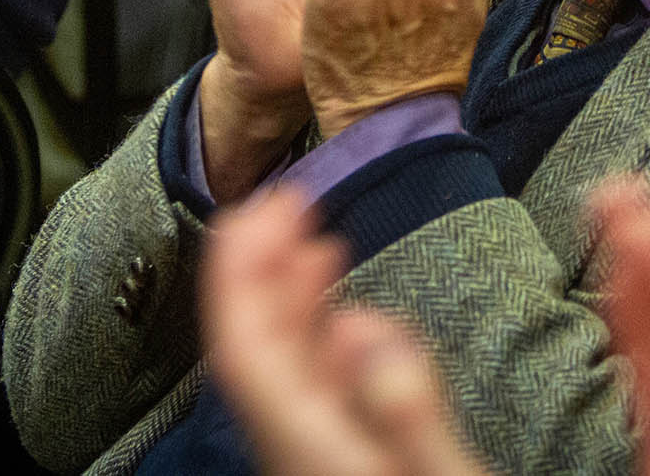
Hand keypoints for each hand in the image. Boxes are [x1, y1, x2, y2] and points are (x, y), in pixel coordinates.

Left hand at [205, 186, 487, 475]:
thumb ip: (408, 410)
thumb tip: (362, 328)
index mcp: (308, 446)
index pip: (248, 347)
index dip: (241, 269)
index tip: (264, 208)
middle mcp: (298, 448)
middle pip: (257, 346)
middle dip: (262, 263)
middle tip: (289, 199)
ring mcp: (318, 452)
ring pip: (285, 366)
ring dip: (290, 296)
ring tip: (315, 240)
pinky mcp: (345, 456)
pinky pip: (314, 387)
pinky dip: (323, 338)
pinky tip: (348, 321)